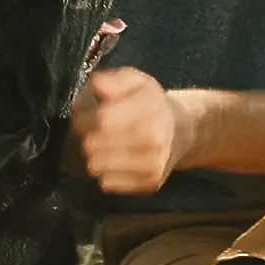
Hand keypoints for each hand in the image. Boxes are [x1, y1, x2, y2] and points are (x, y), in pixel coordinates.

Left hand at [67, 67, 193, 194]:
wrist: (178, 130)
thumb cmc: (148, 103)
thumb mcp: (134, 82)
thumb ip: (114, 81)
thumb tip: (98, 84)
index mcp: (150, 105)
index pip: (101, 120)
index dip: (86, 117)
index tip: (90, 115)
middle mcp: (155, 136)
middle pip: (93, 144)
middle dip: (88, 136)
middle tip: (98, 131)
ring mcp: (154, 162)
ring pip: (97, 166)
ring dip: (95, 156)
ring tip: (107, 145)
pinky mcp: (151, 182)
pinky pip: (107, 183)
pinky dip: (106, 172)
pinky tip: (117, 160)